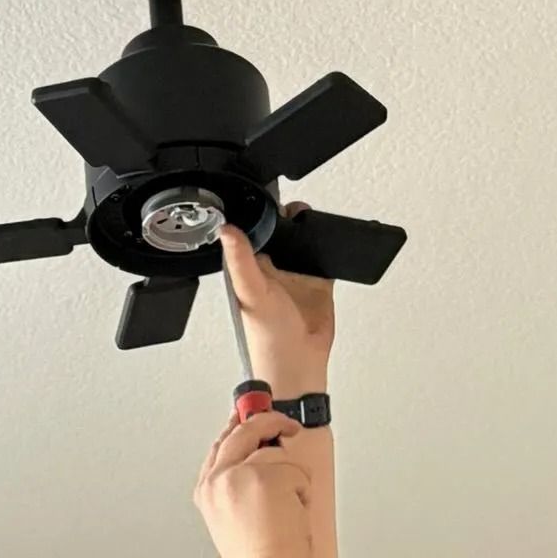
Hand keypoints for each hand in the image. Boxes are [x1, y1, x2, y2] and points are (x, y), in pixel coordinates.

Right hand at [194, 404, 331, 557]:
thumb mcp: (237, 518)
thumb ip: (241, 485)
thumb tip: (264, 456)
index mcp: (207, 492)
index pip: (220, 445)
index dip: (238, 425)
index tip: (249, 413)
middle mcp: (217, 480)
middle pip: (244, 431)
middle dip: (270, 422)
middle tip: (289, 425)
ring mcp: (238, 475)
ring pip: (276, 454)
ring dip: (291, 479)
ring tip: (286, 512)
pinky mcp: (264, 476)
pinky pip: (296, 470)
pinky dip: (302, 491)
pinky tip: (291, 514)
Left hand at [219, 211, 334, 395]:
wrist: (299, 363)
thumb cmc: (267, 339)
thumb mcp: (251, 292)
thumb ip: (240, 261)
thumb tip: (226, 230)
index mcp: (250, 269)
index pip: (252, 232)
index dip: (258, 214)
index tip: (263, 194)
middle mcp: (272, 270)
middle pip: (280, 232)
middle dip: (287, 217)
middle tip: (295, 203)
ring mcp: (296, 275)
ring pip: (302, 241)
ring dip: (308, 229)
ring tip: (312, 215)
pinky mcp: (318, 282)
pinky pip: (324, 257)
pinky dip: (329, 247)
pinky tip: (331, 238)